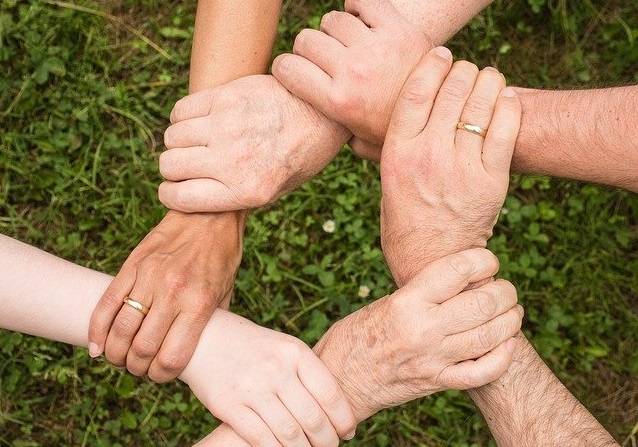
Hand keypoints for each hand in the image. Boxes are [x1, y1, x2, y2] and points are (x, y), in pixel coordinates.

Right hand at [88, 210, 244, 381]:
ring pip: (120, 329)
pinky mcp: (132, 264)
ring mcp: (149, 277)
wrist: (210, 214)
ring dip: (115, 353)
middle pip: (142, 349)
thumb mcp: (226, 292)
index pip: (171, 357)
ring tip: (119, 358)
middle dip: (137, 368)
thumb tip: (196, 352)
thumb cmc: (222, 256)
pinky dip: (97, 330)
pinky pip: (107, 303)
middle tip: (138, 368)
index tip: (160, 375)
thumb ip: (210, 323)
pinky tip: (97, 346)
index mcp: (199, 303)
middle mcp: (173, 292)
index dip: (161, 376)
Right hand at [159, 75, 349, 212]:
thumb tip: (192, 197)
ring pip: (172, 137)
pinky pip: (181, 110)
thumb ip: (235, 197)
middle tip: (189, 164)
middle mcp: (233, 161)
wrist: (322, 114)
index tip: (174, 189)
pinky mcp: (226, 97)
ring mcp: (228, 126)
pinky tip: (201, 120)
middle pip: (170, 165)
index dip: (171, 194)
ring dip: (179, 142)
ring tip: (198, 141)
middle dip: (174, 168)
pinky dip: (183, 117)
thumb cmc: (299, 156)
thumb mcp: (275, 191)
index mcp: (246, 191)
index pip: (179, 198)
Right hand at [180, 310, 355, 446]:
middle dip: (327, 441)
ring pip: (290, 434)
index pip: (330, 393)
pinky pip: (261, 439)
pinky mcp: (230, 406)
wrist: (205, 338)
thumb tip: (337, 409)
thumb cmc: (253, 347)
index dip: (343, 419)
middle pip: (313, 418)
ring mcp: (252, 388)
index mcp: (294, 351)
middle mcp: (276, 369)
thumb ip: (307, 373)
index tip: (348, 431)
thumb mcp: (284, 348)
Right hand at [190, 248, 520, 445]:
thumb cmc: (355, 336)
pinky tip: (506, 344)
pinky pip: (482, 371)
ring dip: (510, 320)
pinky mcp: (437, 382)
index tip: (488, 260)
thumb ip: (420, 293)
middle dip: (505, 291)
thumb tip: (460, 279)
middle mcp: (423, 329)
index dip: (483, 260)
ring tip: (513, 311)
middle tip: (506, 288)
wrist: (339, 381)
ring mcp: (433, 359)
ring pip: (490, 335)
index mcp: (406, 302)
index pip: (458, 270)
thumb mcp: (384, 303)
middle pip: (483, 302)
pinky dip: (502, 357)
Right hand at [272, 0, 431, 159]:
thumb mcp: (361, 144)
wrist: (444, 116)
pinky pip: (363, 1)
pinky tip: (361, 20)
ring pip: (332, 20)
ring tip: (346, 44)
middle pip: (306, 40)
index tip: (293, 72)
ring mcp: (375, 48)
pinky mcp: (399, 29)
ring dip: (334, 30)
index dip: (285, 68)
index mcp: (337, 101)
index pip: (287, 68)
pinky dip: (358, 6)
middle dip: (308, 50)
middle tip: (323, 60)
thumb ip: (336, 134)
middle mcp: (352, 71)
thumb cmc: (397, 132)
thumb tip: (317, 129)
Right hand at [380, 48, 521, 285]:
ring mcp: (461, 168)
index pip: (415, 92)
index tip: (441, 54)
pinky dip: (508, 106)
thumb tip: (385, 119)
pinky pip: (506, 130)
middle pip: (451, 91)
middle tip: (467, 70)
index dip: (431, 65)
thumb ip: (388, 149)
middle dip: (463, 71)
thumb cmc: (405, 222)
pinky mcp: (491, 181)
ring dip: (488, 82)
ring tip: (489, 78)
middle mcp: (428, 156)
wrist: (432, 262)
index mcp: (397, 153)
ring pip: (480, 104)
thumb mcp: (386, 182)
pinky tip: (506, 98)